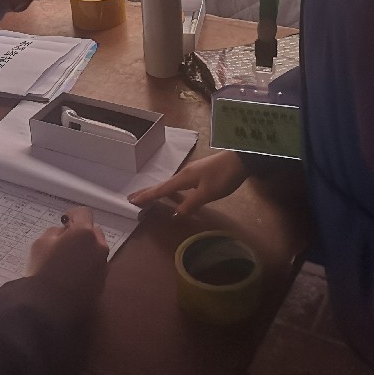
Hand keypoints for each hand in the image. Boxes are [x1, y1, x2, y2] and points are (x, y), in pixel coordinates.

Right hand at [27, 207, 108, 300]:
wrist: (49, 308)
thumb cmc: (43, 271)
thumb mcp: (40, 244)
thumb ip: (54, 232)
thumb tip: (63, 233)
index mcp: (85, 233)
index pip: (83, 213)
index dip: (72, 214)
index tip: (64, 221)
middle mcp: (99, 247)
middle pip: (94, 232)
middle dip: (82, 233)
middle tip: (65, 241)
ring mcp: (103, 266)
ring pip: (96, 251)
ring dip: (86, 250)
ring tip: (69, 260)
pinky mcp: (102, 284)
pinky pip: (96, 268)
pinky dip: (87, 266)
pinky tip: (73, 276)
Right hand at [128, 151, 247, 215]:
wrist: (241, 160)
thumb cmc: (224, 176)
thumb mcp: (208, 193)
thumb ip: (190, 204)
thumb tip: (174, 214)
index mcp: (184, 178)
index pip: (161, 189)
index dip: (147, 196)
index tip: (132, 201)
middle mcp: (184, 174)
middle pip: (162, 185)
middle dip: (147, 192)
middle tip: (132, 197)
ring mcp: (191, 173)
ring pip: (170, 184)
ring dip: (157, 191)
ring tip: (147, 196)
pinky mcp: (198, 174)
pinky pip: (178, 184)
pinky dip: (170, 190)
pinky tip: (173, 195)